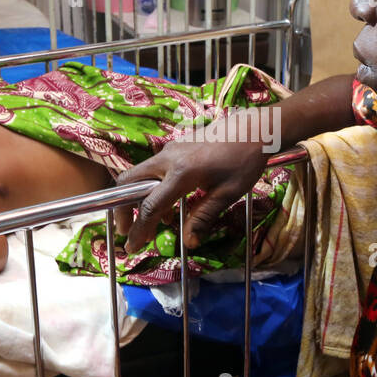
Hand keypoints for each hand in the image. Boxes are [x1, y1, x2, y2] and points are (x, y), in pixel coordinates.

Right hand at [114, 123, 268, 253]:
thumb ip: (204, 218)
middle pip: (128, 183)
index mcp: (181, 173)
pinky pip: (152, 170)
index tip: (132, 247)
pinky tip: (170, 206)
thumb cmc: (244, 161)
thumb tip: (188, 243)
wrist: (253, 129)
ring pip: (137, 176)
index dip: (139, 230)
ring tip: (154, 224)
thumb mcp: (227, 194)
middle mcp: (167, 159)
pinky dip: (150, 189)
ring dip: (137, 199)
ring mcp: (169, 150)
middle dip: (122, 209)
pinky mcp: (174, 148)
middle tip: (127, 231)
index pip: (150, 206)